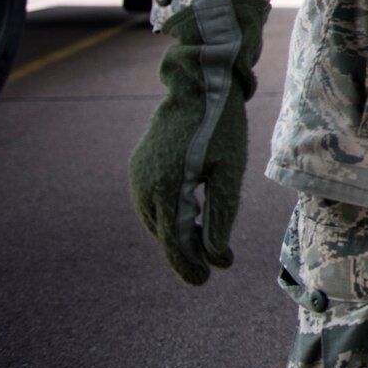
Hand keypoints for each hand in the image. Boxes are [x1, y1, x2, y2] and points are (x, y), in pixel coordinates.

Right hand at [127, 0, 267, 285]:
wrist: (200, 86)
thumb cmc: (221, 128)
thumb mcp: (230, 172)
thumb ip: (221, 216)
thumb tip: (217, 257)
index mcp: (166, 190)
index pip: (174, 242)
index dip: (188, 265)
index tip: (204, 281)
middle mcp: (144, 187)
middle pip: (163, 234)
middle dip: (185, 253)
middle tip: (208, 268)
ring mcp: (138, 176)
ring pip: (155, 220)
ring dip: (176, 235)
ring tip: (200, 246)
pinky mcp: (140, 166)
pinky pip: (152, 202)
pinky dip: (169, 215)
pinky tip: (188, 217)